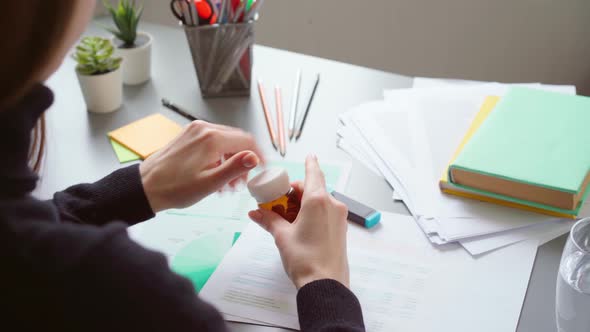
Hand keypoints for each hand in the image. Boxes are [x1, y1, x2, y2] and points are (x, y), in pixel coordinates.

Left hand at [140, 120, 263, 212]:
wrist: (146, 186)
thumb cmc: (175, 188)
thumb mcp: (210, 183)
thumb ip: (235, 168)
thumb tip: (254, 157)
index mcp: (212, 139)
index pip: (246, 141)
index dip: (258, 155)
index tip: (263, 168)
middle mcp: (204, 129)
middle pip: (236, 140)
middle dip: (243, 161)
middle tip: (242, 182)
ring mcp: (195, 131)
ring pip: (225, 141)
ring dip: (231, 160)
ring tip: (228, 183)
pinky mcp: (188, 136)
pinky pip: (212, 142)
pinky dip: (219, 156)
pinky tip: (215, 174)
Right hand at [248, 155, 349, 288]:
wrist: (325, 285)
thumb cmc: (306, 260)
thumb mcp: (282, 237)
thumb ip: (269, 220)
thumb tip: (256, 213)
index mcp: (318, 201)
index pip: (314, 173)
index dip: (310, 163)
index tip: (310, 156)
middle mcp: (332, 205)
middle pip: (312, 189)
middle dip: (294, 193)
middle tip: (277, 202)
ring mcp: (339, 218)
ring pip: (318, 202)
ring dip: (301, 205)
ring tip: (283, 219)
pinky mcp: (340, 230)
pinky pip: (324, 214)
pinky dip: (310, 214)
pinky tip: (297, 226)